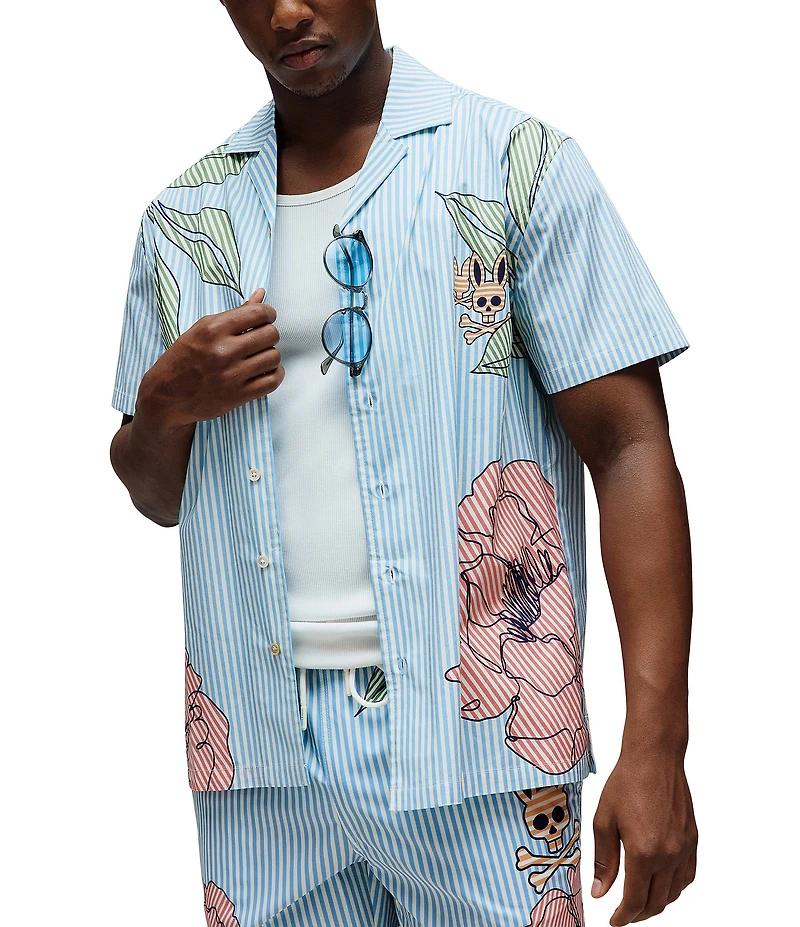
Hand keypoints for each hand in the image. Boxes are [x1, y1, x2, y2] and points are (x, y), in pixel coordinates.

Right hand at [139, 288, 283, 428]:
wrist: (166, 396)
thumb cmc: (183, 360)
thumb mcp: (201, 330)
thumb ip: (234, 314)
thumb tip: (261, 294)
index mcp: (213, 329)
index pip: (258, 313)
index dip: (268, 314)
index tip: (266, 318)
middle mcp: (224, 350)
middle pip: (271, 335)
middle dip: (270, 334)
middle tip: (261, 339)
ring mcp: (232, 374)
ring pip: (274, 357)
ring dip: (271, 355)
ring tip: (260, 356)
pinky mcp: (238, 395)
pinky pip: (273, 381)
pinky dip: (275, 374)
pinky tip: (265, 371)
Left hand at [591, 753, 697, 923]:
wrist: (654, 758)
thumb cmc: (626, 783)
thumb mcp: (604, 820)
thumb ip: (603, 859)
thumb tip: (600, 891)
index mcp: (644, 852)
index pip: (635, 900)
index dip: (623, 916)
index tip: (613, 920)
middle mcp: (669, 855)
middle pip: (656, 902)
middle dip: (638, 914)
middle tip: (623, 913)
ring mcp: (684, 849)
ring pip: (674, 893)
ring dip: (657, 903)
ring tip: (639, 901)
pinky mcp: (693, 840)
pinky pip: (687, 876)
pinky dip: (674, 887)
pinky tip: (661, 883)